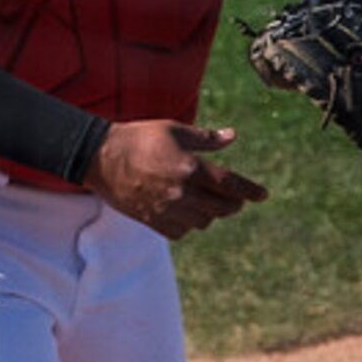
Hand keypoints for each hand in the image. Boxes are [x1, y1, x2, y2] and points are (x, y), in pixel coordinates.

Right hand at [86, 121, 267, 238]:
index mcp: (191, 168)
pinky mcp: (151, 219)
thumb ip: (206, 138)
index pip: (231, 185)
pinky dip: (187, 225)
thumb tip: (232, 136)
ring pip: (202, 222)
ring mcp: (166, 209)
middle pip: (221, 208)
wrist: (99, 158)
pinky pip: (180, 231)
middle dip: (233, 204)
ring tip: (206, 204)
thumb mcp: (174, 130)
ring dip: (209, 214)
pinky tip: (185, 214)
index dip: (250, 191)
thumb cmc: (138, 138)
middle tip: (234, 199)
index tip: (262, 195)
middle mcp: (182, 192)